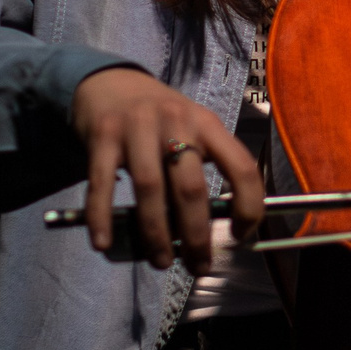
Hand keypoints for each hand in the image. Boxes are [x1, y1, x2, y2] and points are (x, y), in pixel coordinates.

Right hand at [70, 67, 263, 271]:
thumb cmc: (159, 118)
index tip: (239, 236)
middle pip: (191, 187)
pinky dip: (103, 216)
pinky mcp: (102, 136)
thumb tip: (210, 232)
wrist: (109, 83)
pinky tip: (104, 243)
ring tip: (160, 261)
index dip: (248, 206)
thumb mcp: (190, 130)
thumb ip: (202, 169)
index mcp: (207, 123)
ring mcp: (137, 127)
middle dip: (197, 235)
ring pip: (150, 189)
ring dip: (156, 233)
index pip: (242, 167)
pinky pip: (101, 183)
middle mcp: (175, 121)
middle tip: (198, 265)